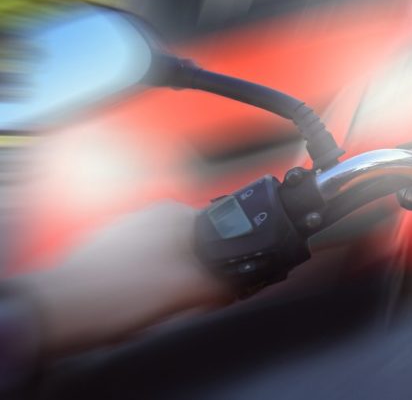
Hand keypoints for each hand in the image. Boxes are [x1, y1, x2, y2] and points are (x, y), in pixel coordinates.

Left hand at [15, 201, 230, 357]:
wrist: (56, 311)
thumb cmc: (114, 295)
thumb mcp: (186, 290)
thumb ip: (223, 281)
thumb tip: (242, 281)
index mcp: (176, 214)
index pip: (226, 230)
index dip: (231, 263)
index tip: (223, 286)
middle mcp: (155, 214)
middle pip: (200, 246)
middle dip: (200, 275)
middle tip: (187, 300)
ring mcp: (132, 229)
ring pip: (174, 259)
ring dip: (175, 282)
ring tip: (157, 304)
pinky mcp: (114, 249)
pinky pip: (149, 267)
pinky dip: (151, 285)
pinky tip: (137, 302)